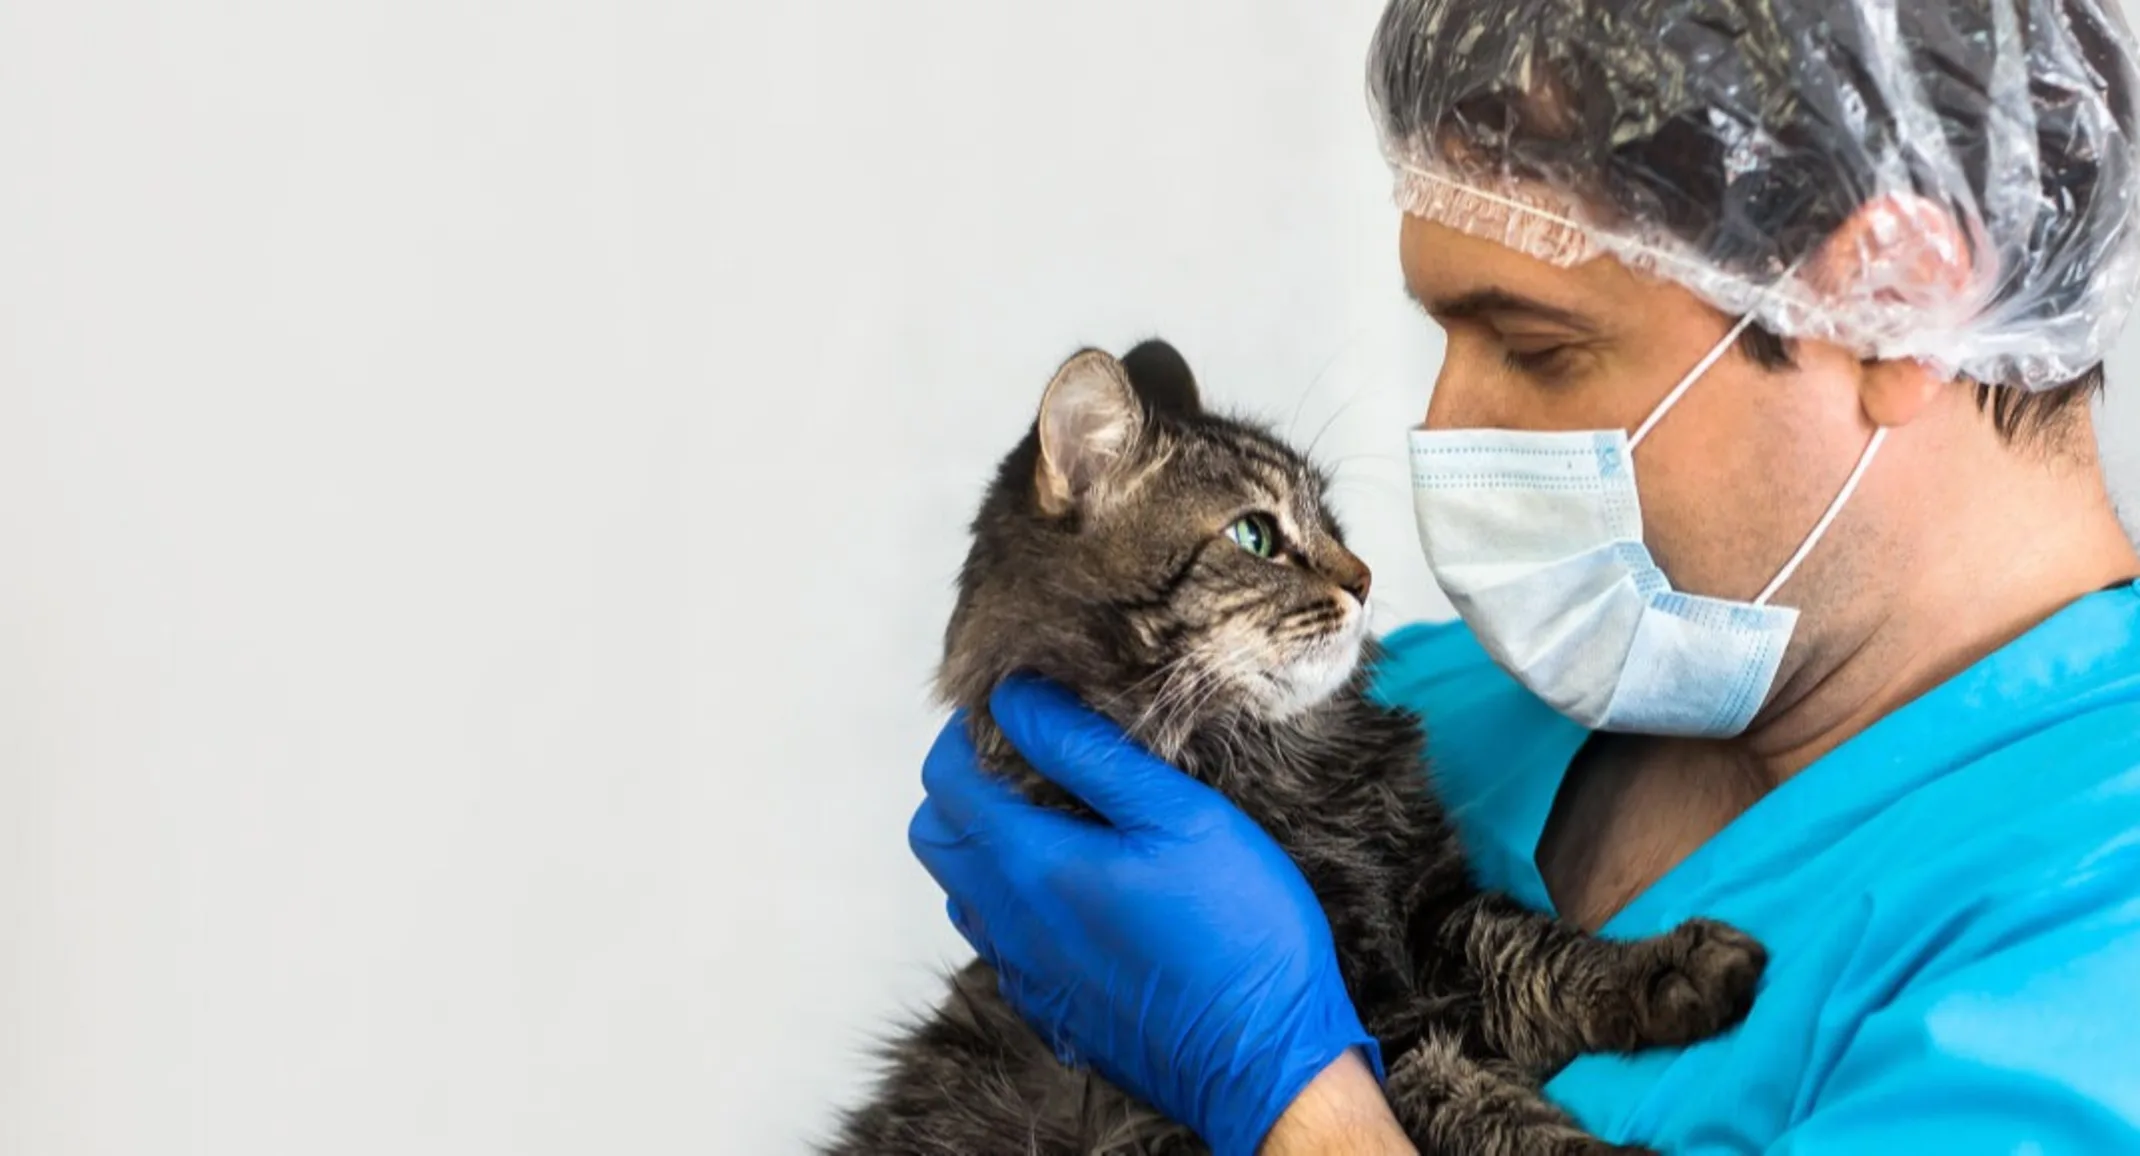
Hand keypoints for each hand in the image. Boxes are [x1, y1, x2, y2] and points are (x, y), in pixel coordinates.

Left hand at [906, 675, 1380, 1155]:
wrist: (1266, 1064)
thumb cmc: (1239, 933)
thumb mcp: (1181, 815)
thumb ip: (1088, 752)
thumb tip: (1017, 699)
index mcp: (1033, 865)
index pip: (946, 781)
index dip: (965, 733)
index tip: (1013, 712)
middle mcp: (1009, 923)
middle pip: (934, 835)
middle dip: (961, 786)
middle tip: (1026, 761)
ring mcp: (1024, 973)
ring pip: (962, 890)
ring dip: (985, 844)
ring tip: (1056, 819)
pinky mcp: (1049, 1008)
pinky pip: (999, 940)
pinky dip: (1014, 899)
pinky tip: (1080, 888)